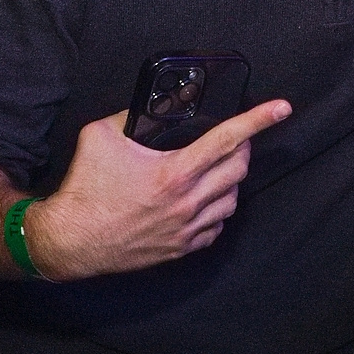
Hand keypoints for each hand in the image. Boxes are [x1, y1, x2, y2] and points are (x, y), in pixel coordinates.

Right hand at [24, 98, 293, 279]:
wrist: (71, 240)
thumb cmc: (84, 189)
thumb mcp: (101, 136)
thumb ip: (131, 115)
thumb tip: (151, 105)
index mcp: (174, 172)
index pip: (229, 138)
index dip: (259, 119)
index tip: (282, 108)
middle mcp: (188, 202)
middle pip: (239, 168)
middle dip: (243, 147)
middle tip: (235, 137)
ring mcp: (187, 228)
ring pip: (233, 198)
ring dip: (231, 178)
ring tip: (217, 166)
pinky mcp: (182, 248)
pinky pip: (218, 226)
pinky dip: (218, 208)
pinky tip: (205, 198)